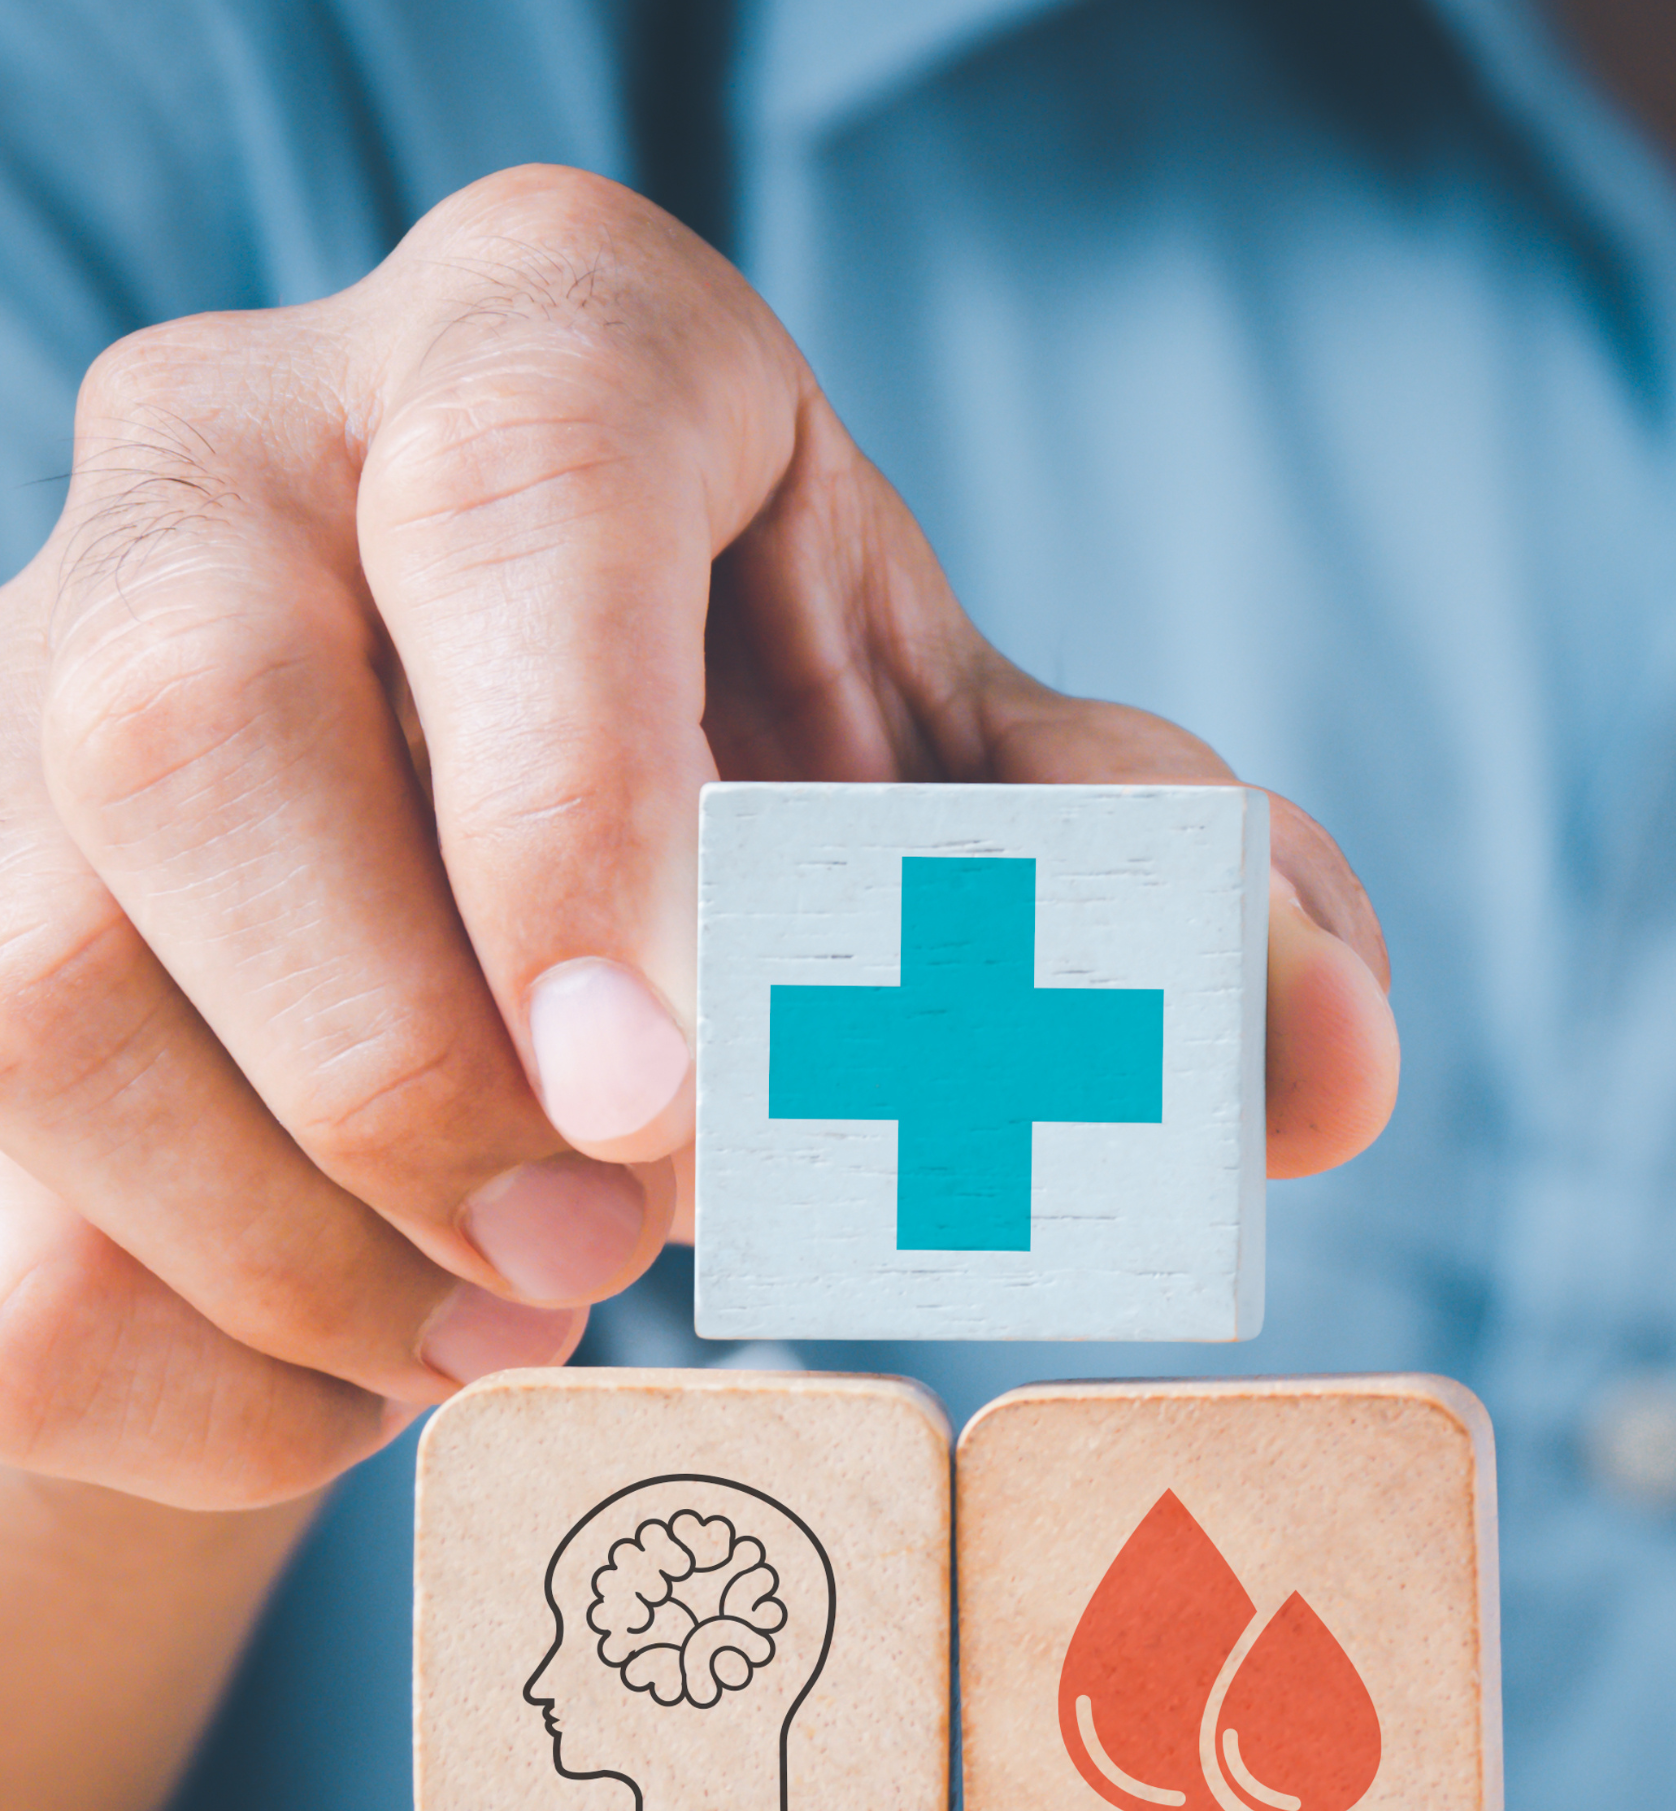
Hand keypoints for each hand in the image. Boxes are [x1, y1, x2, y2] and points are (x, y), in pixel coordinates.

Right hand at [0, 167, 1395, 1511]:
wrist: (476, 875)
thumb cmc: (749, 796)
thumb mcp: (968, 796)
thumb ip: (1145, 889)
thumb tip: (1330, 1063)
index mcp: (526, 357)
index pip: (517, 486)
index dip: (572, 796)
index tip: (666, 1093)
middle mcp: (224, 472)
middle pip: (180, 730)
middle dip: (397, 1062)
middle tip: (599, 1256)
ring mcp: (20, 701)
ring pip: (43, 1008)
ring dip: (303, 1252)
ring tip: (513, 1321)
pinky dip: (207, 1374)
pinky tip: (368, 1359)